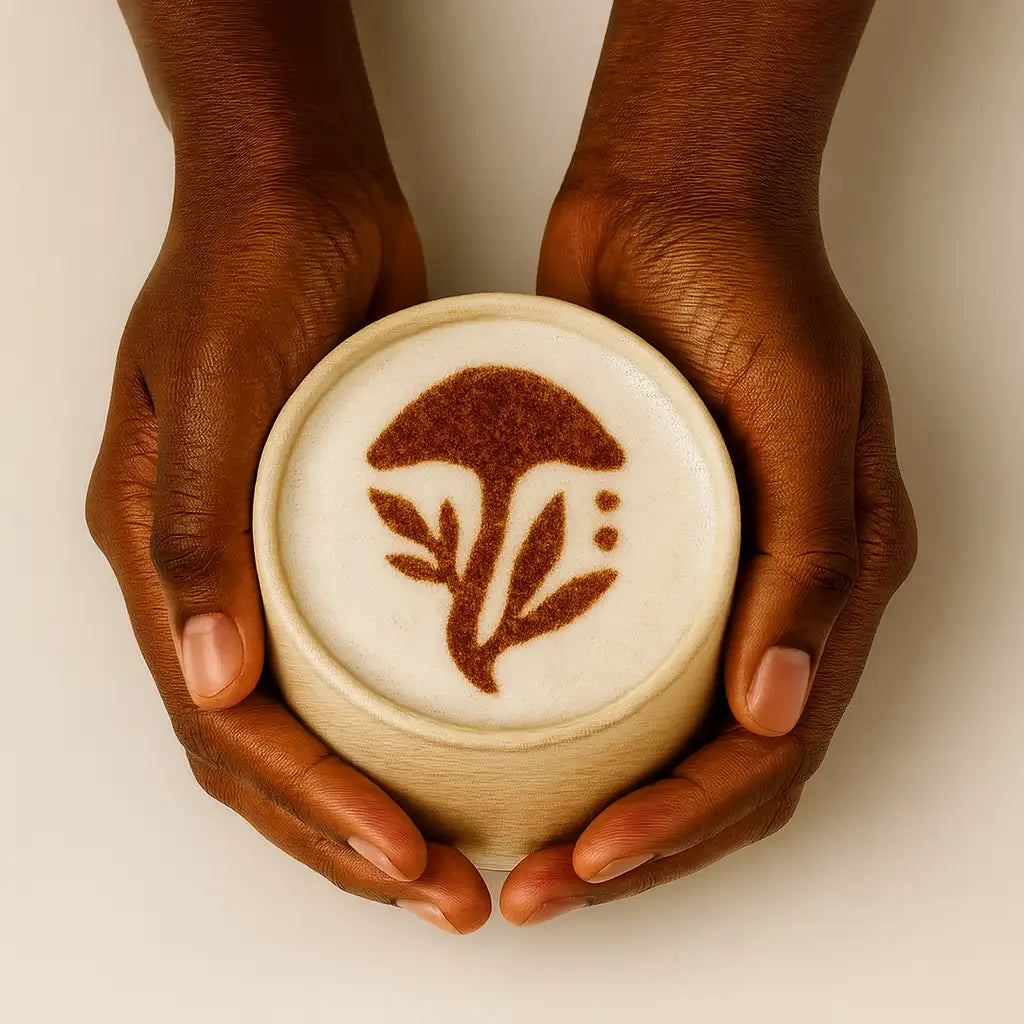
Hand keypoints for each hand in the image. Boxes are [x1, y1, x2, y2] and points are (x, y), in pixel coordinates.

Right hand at [87, 168, 489, 931]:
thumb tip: (213, 684)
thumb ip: (199, 529)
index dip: (310, 810)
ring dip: (380, 802)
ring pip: (317, 725)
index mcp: (160, 557)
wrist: (301, 194)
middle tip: (449, 897)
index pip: (228, 731)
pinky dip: (405, 725)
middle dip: (350, 839)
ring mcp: (271, 565)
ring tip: (462, 862)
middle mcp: (210, 580)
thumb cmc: (250, 267)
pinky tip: (467, 755)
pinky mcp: (335, 542)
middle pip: (269, 755)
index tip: (402, 862)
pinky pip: (363, 659)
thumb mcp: (215, 383)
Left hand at [500, 186, 916, 924]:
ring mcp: (703, 581)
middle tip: (538, 890)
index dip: (685, 824)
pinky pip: (610, 666)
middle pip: (717, 772)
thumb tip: (780, 708)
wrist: (671, 203)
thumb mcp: (807, 407)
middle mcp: (774, 598)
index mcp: (837, 581)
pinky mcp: (635, 554)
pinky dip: (572, 729)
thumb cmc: (749, 287)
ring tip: (519, 854)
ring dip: (600, 809)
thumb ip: (810, 560)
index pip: (770, 752)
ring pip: (661, 738)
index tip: (591, 861)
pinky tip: (505, 753)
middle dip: (636, 848)